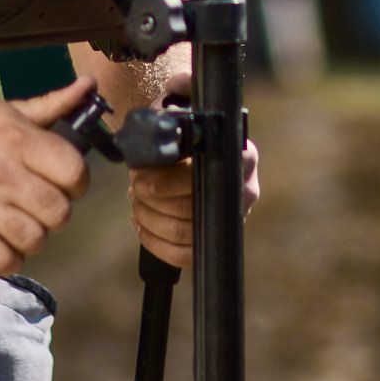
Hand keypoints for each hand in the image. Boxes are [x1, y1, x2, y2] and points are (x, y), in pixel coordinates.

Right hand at [0, 80, 94, 275]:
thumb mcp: (2, 111)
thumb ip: (50, 105)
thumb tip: (86, 87)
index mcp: (16, 140)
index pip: (73, 171)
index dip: (77, 181)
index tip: (67, 184)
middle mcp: (0, 173)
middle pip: (58, 212)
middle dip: (55, 212)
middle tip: (40, 205)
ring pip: (35, 239)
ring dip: (32, 236)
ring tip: (19, 223)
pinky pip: (4, 262)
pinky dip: (9, 258)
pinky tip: (1, 241)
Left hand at [127, 131, 260, 268]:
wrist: (206, 153)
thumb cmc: (190, 138)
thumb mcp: (185, 125)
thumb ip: (171, 130)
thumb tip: (146, 143)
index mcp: (241, 155)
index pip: (198, 177)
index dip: (163, 181)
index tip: (138, 176)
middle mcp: (245, 189)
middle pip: (189, 207)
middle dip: (151, 200)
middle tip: (134, 189)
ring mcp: (236, 218)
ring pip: (183, 233)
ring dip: (149, 219)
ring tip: (136, 203)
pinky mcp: (219, 239)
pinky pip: (183, 255)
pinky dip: (154, 243)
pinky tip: (141, 225)